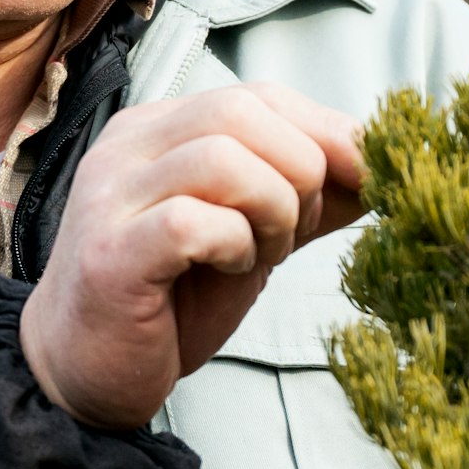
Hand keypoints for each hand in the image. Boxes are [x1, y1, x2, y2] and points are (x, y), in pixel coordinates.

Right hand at [20, 82, 365, 429]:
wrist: (86, 373)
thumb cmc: (169, 301)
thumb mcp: (251, 237)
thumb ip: (305, 200)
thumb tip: (382, 172)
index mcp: (160, 131)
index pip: (258, 96)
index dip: (326, 131)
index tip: (366, 177)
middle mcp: (128, 148)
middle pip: (240, 111)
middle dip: (301, 169)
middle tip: (298, 230)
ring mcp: (111, 198)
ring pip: (220, 158)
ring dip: (271, 209)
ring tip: (264, 253)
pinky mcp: (109, 254)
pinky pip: (190, 222)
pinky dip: (234, 245)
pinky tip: (231, 270)